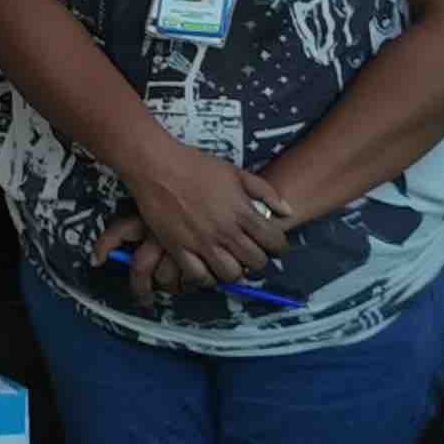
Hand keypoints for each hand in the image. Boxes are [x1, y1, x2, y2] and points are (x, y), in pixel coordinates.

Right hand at [98, 132, 288, 301]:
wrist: (157, 165)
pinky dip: (206, 277)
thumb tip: (287, 211)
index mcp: (241, 212)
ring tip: (230, 263)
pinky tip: (207, 268)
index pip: (273, 241)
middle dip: (259, 261)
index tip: (274, 246)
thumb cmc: (196, 165)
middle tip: (252, 255)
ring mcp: (201, 241)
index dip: (279, 247)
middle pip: (255, 262)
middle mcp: (225, 230)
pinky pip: (198, 275)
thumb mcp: (236, 172)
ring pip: (229, 274)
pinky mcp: (178, 247)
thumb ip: (265, 192)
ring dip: (234, 272)